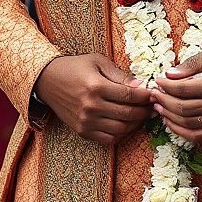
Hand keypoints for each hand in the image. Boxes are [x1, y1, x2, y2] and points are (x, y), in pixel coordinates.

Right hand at [35, 54, 155, 145]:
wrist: (48, 80)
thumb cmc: (75, 67)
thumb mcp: (98, 62)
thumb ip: (120, 75)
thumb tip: (141, 86)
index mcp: (96, 87)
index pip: (129, 96)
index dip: (145, 96)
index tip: (153, 94)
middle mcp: (91, 107)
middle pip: (127, 114)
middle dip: (144, 111)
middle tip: (151, 105)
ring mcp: (85, 122)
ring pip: (120, 129)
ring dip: (135, 124)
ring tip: (141, 114)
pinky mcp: (81, 131)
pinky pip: (107, 139)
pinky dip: (120, 134)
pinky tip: (126, 124)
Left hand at [152, 47, 201, 143]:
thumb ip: (192, 64)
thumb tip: (169, 74)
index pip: (182, 89)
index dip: (166, 86)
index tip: (158, 81)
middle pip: (182, 108)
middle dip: (163, 101)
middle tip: (154, 95)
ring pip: (187, 123)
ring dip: (169, 116)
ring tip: (159, 108)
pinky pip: (197, 136)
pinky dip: (180, 132)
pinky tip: (171, 122)